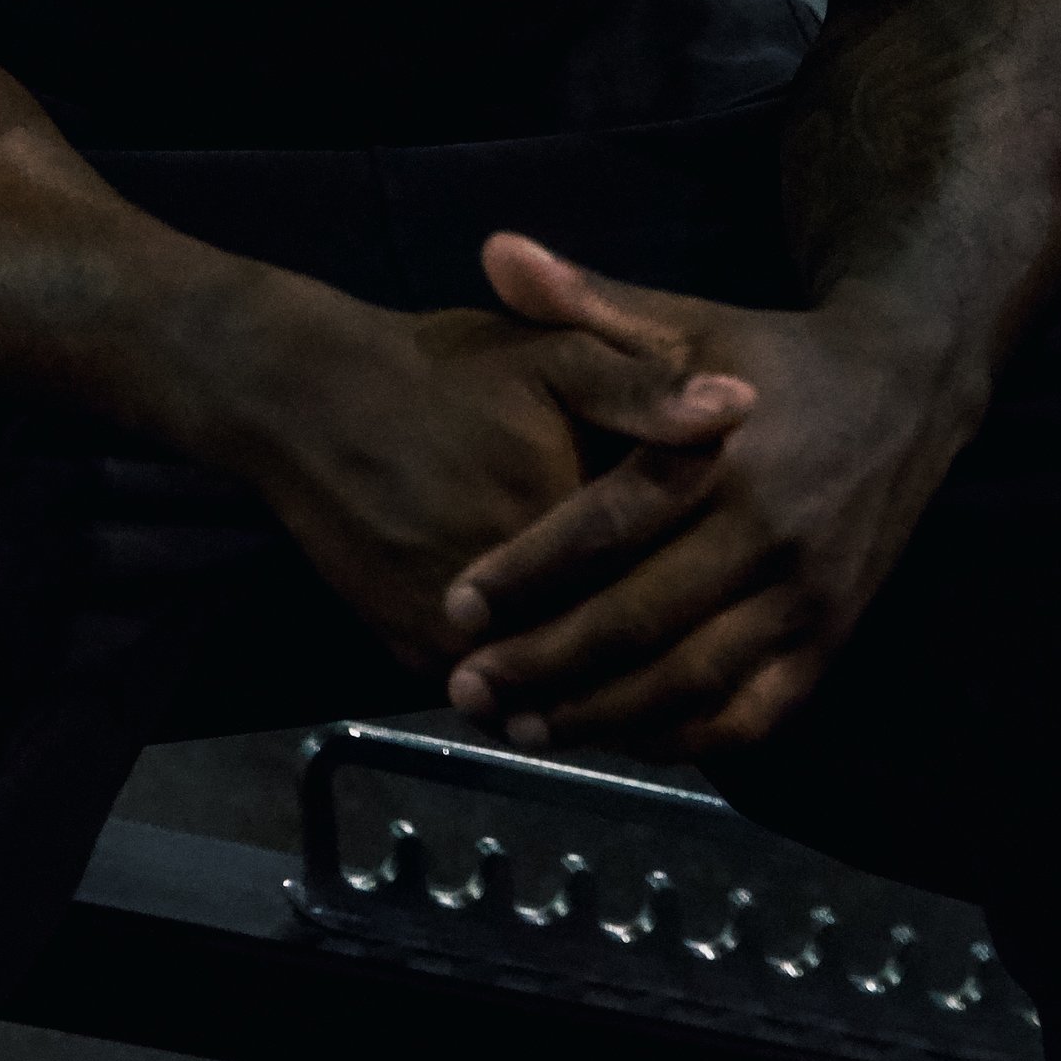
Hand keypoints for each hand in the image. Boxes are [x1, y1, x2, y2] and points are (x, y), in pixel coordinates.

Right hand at [227, 268, 755, 675]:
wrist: (308, 405)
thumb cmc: (440, 373)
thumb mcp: (552, 358)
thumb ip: (644, 389)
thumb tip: (743, 405)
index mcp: (558, 520)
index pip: (660, 580)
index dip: (711, 594)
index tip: (752, 596)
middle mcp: (506, 600)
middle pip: (611, 651)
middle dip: (672, 664)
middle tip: (725, 659)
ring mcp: (452, 640)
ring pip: (554, 694)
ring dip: (609, 701)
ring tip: (667, 689)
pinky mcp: (412, 655)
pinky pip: (497, 700)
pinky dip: (542, 702)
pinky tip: (583, 690)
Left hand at [440, 236, 974, 758]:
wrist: (903, 391)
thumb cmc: (768, 359)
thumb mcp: (683, 318)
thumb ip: (585, 301)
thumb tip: (495, 252)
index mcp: (722, 454)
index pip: (611, 525)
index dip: (530, 572)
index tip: (456, 604)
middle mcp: (769, 534)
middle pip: (643, 620)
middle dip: (548, 663)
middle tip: (468, 686)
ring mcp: (807, 598)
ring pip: (693, 681)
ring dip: (604, 717)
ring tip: (521, 727)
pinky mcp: (831, 640)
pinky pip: (753, 712)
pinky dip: (684, 737)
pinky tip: (618, 738)